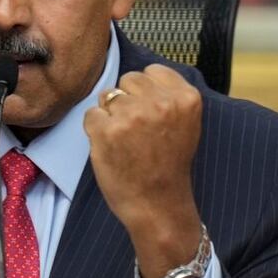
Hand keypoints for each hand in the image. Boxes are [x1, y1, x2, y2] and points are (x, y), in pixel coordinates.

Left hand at [83, 64, 203, 277]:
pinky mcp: (106, 130)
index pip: (153, 72)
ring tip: (125, 140)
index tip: (149, 112)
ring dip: (110, 114)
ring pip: (107, 95)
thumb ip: (169, 97)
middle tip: (136, 129)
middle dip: (127, 100)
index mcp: (185, 98)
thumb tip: (143, 77)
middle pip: (128, 80)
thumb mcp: (186, 124)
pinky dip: (95, 130)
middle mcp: (160, 102)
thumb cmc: (168, 166)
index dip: (146, 91)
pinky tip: (111, 148)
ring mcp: (131, 115)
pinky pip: (91, 115)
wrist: (158, 205)